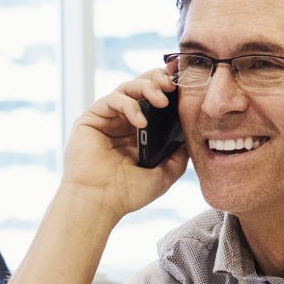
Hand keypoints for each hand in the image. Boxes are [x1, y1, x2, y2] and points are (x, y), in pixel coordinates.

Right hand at [62, 72, 190, 222]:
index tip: (186, 86)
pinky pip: (112, 99)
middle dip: (159, 80)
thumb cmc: (127, 193)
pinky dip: (129, 105)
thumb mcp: (163, 174)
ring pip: (128, 87)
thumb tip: (191, 136)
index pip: (156, 99)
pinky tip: (140, 121)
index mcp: (140, 131)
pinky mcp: (92, 117)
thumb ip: (178, 155)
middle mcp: (123, 121)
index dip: (170, 89)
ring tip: (161, 100)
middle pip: (142, 86)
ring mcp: (108, 118)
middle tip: (172, 85)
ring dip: (147, 88)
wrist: (100, 203)